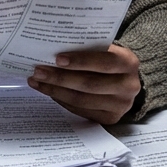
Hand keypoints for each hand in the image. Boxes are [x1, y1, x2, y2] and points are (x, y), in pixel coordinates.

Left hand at [27, 44, 141, 124]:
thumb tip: (52, 49)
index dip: (80, 61)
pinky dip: (62, 100)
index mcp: (129, 63)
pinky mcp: (110, 118)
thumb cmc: (107, 60)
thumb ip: (87, 48)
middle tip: (38, 71)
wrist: (124, 81)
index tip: (57, 59)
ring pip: (82, 99)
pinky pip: (81, 110)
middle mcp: (129, 86)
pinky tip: (49, 91)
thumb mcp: (105, 50)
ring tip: (37, 81)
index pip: (104, 62)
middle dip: (60, 78)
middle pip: (90, 84)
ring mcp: (121, 105)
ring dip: (55, 91)